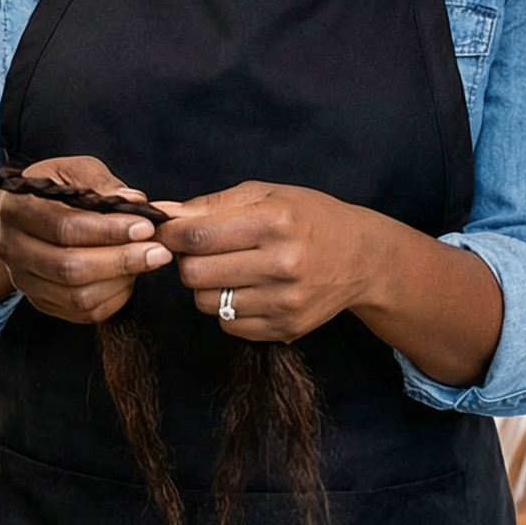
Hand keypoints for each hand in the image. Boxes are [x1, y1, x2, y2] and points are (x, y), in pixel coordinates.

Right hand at [0, 155, 169, 324]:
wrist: (22, 219)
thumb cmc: (53, 190)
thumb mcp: (72, 170)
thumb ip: (101, 182)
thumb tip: (135, 201)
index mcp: (16, 209)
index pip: (63, 227)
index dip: (107, 230)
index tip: (145, 226)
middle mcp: (13, 250)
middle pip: (69, 267)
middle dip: (120, 260)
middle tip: (158, 251)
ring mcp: (24, 281)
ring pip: (77, 296)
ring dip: (121, 281)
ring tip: (147, 260)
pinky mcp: (41, 302)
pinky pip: (82, 313)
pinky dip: (114, 298)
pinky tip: (129, 277)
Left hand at [156, 182, 388, 342]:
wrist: (363, 258)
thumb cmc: (310, 218)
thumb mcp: (267, 195)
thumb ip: (212, 204)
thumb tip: (162, 212)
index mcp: (275, 222)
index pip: (197, 235)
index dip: (171, 234)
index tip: (168, 231)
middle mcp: (281, 264)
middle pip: (194, 274)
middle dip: (186, 261)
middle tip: (200, 250)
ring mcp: (285, 301)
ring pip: (206, 303)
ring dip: (206, 286)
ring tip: (228, 269)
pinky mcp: (286, 329)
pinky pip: (229, 325)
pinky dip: (228, 308)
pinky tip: (248, 289)